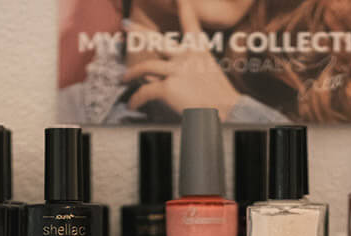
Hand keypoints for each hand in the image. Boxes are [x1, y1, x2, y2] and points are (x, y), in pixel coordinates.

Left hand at [123, 5, 241, 118]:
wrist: (226, 110)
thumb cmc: (220, 96)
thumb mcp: (210, 73)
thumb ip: (189, 68)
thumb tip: (167, 75)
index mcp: (198, 50)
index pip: (190, 23)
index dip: (184, 7)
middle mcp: (185, 56)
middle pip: (157, 40)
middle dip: (139, 31)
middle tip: (126, 24)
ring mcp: (176, 71)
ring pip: (146, 67)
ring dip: (132, 73)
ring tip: (124, 78)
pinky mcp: (168, 87)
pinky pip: (145, 92)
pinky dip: (137, 99)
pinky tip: (132, 104)